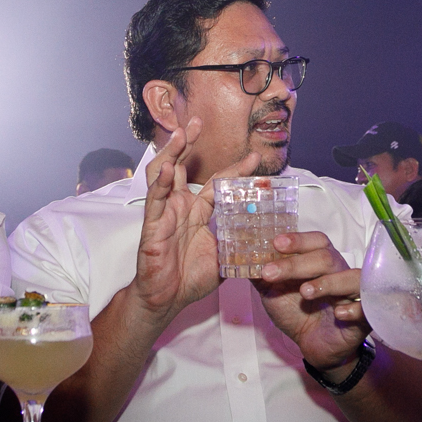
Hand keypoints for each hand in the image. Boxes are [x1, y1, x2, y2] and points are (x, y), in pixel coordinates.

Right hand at [129, 122, 248, 324]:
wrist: (167, 300)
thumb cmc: (190, 278)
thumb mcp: (223, 257)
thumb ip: (240, 244)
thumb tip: (268, 243)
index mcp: (197, 212)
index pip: (218, 183)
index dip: (235, 169)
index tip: (255, 158)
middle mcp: (180, 206)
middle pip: (183, 166)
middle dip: (189, 143)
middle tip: (199, 121)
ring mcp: (165, 213)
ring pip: (165, 174)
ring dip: (172, 152)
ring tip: (180, 133)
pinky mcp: (152, 226)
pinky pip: (155, 200)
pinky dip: (161, 183)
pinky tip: (167, 169)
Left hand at [256, 231, 368, 372]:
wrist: (312, 345)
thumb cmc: (296, 311)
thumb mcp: (272, 292)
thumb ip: (260, 274)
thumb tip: (238, 256)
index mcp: (320, 260)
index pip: (316, 241)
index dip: (298, 240)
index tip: (276, 243)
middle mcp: (339, 271)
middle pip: (326, 258)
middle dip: (297, 264)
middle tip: (271, 273)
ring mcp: (354, 293)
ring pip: (351, 278)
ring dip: (328, 283)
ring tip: (304, 293)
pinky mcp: (364, 316)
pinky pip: (367, 308)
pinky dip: (354, 309)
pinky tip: (339, 313)